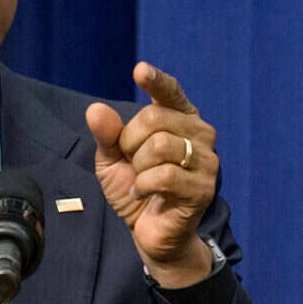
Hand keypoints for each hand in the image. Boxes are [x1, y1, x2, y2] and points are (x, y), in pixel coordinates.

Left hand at [86, 63, 219, 288]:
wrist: (150, 233)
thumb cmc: (136, 189)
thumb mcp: (113, 159)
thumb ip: (107, 134)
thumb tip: (95, 110)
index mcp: (181, 119)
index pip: (170, 93)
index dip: (156, 80)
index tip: (139, 70)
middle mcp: (200, 134)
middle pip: (154, 118)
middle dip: (131, 142)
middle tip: (133, 164)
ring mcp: (206, 160)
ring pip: (159, 146)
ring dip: (138, 167)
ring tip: (142, 182)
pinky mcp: (203, 187)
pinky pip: (164, 175)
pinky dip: (144, 186)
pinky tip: (145, 194)